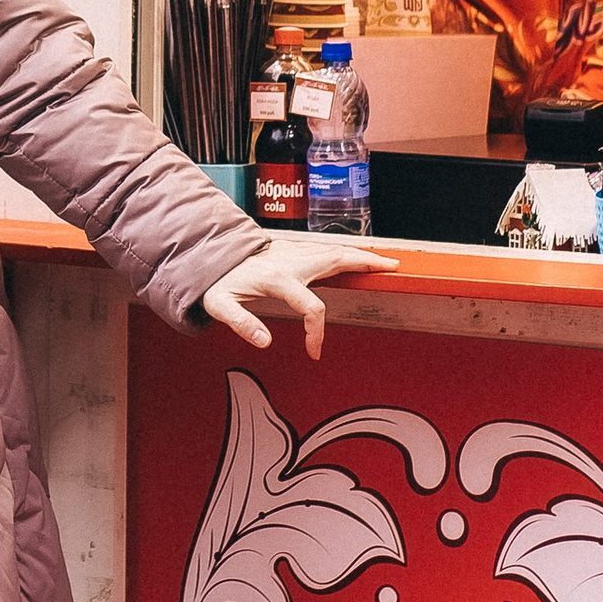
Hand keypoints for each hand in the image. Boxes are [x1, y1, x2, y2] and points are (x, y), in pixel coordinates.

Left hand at [201, 236, 396, 361]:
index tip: (314, 352)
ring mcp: (293, 252)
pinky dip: (346, 252)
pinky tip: (357, 257)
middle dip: (365, 265)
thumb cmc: (217, 280)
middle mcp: (291, 262)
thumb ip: (241, 323)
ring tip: (385, 261)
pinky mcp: (292, 249)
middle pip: (337, 261)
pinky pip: (326, 249)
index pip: (312, 308)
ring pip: (335, 251)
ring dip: (361, 255)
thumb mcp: (219, 305)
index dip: (316, 333)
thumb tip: (265, 342)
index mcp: (278, 279)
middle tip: (390, 268)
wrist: (213, 253)